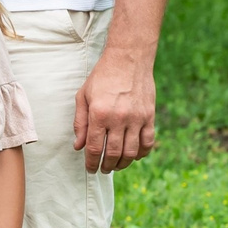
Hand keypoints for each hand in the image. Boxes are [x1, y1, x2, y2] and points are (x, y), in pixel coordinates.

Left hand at [73, 44, 158, 173]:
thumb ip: (80, 123)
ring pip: (131, 152)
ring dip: (123, 163)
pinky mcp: (149, 116)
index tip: (90, 169)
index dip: (91, 163)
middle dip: (107, 166)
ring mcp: (137, 118)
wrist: (128, 58)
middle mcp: (119, 118)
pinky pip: (147, 142)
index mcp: (99, 114)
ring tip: (116, 165)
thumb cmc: (102, 76)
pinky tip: (134, 156)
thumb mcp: (83, 96)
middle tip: (103, 169)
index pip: (95, 148)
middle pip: (113, 154)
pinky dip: (142, 153)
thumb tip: (78, 147)